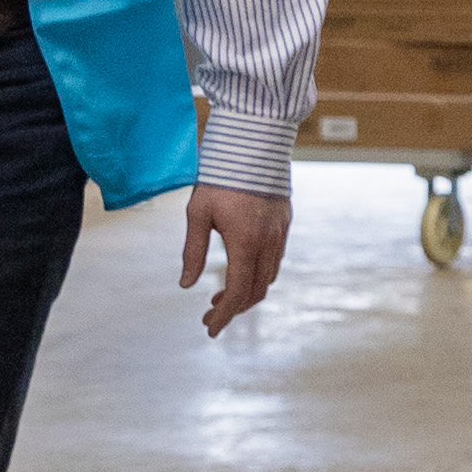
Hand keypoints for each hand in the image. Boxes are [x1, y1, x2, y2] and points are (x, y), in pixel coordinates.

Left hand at [180, 184, 289, 335]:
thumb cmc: (220, 177)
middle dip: (234, 308)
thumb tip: (186, 284)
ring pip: (269, 277)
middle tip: (210, 314)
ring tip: (222, 295)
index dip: (225, 314)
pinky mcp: (285, 222)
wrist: (253, 143)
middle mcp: (268, 241)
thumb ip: (193, 251)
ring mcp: (280, 232)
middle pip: (257, 290)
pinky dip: (258, 274)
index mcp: (245, 241)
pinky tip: (241, 270)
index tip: (210, 328)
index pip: (238, 291)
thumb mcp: (197, 214)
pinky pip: (275, 259)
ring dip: (247, 292)